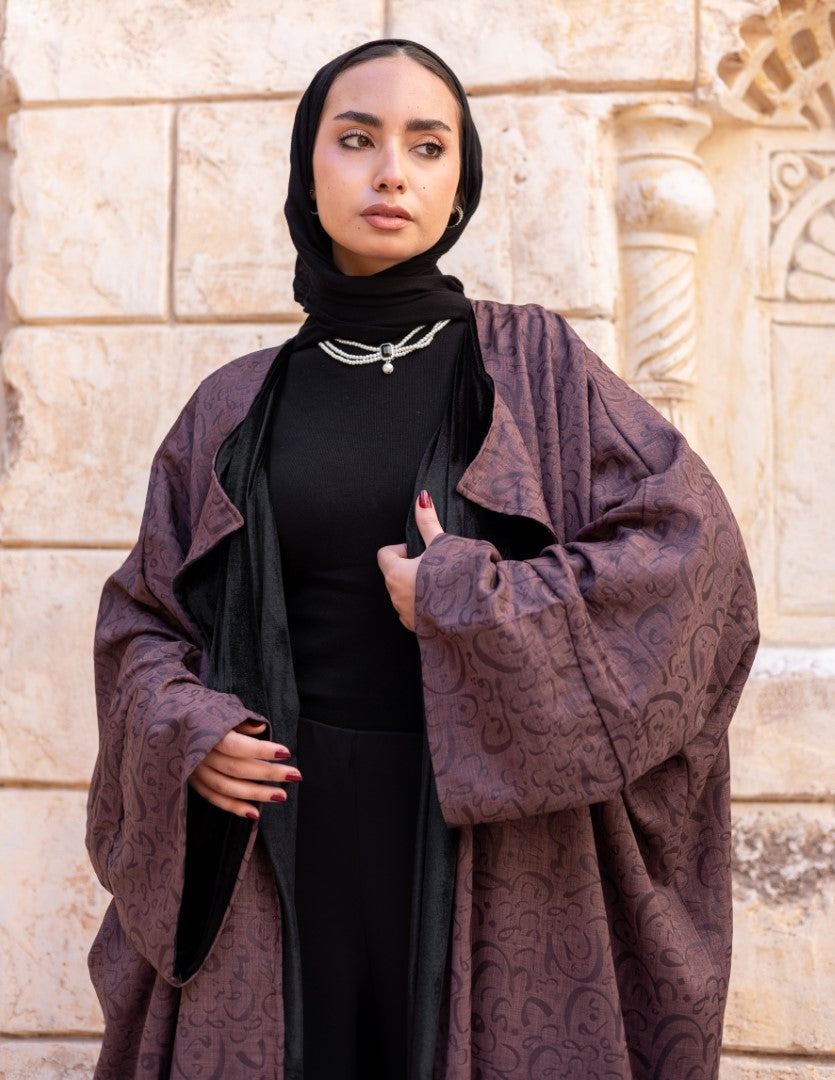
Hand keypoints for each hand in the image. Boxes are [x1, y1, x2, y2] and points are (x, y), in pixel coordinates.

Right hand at [188, 717, 300, 820]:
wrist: (168, 717)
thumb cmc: (201, 709)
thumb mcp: (220, 707)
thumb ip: (240, 721)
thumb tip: (261, 729)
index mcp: (205, 732)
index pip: (237, 746)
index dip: (262, 750)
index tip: (286, 752)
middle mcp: (199, 754)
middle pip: (236, 769)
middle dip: (268, 774)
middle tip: (295, 775)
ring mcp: (194, 770)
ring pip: (227, 788)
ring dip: (256, 794)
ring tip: (282, 796)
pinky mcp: (192, 782)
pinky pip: (214, 799)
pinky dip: (234, 807)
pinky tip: (255, 813)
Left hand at [377, 490, 443, 631]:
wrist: (475, 613)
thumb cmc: (455, 575)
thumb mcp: (442, 543)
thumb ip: (428, 522)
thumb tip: (421, 498)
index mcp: (395, 573)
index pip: (385, 554)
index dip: (401, 548)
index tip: (420, 549)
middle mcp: (395, 596)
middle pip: (394, 575)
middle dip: (410, 568)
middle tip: (434, 564)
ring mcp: (405, 616)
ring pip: (404, 595)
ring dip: (417, 588)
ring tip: (442, 584)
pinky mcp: (418, 630)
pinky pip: (415, 614)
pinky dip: (425, 607)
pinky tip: (444, 603)